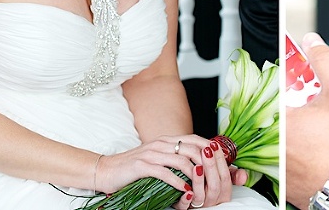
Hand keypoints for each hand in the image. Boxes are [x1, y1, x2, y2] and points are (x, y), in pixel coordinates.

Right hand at [93, 135, 233, 209]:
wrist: (107, 170)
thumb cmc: (135, 168)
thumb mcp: (158, 159)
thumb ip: (176, 159)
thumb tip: (198, 166)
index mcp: (167, 140)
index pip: (196, 139)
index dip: (210, 149)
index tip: (221, 163)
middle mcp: (161, 143)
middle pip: (193, 148)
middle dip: (207, 163)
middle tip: (216, 179)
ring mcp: (152, 153)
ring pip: (182, 160)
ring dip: (195, 175)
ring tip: (203, 188)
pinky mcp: (142, 165)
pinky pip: (165, 172)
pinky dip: (177, 182)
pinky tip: (185, 190)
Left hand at [286, 33, 328, 209]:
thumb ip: (324, 60)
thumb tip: (312, 42)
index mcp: (281, 123)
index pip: (271, 95)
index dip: (286, 87)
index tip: (298, 87)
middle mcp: (275, 149)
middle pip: (276, 121)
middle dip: (293, 113)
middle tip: (313, 113)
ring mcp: (282, 172)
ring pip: (282, 145)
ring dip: (295, 137)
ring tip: (319, 135)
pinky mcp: (291, 189)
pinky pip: (290, 167)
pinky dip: (300, 159)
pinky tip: (318, 154)